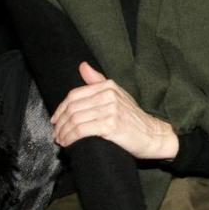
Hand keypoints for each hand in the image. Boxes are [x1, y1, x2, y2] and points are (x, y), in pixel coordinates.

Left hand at [50, 62, 178, 159]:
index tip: (55, 120)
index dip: (60, 109)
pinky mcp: (110, 125)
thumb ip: (98, 81)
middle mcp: (109, 95)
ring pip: (75, 120)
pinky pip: (81, 130)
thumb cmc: (133, 118)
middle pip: (72, 108)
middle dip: (60, 123)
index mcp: (108, 86)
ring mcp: (110, 110)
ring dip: (63, 132)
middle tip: (56, 133)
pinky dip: (71, 138)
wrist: (153, 135)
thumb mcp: (117, 95)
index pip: (74, 95)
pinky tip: (69, 143)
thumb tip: (83, 66)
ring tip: (61, 140)